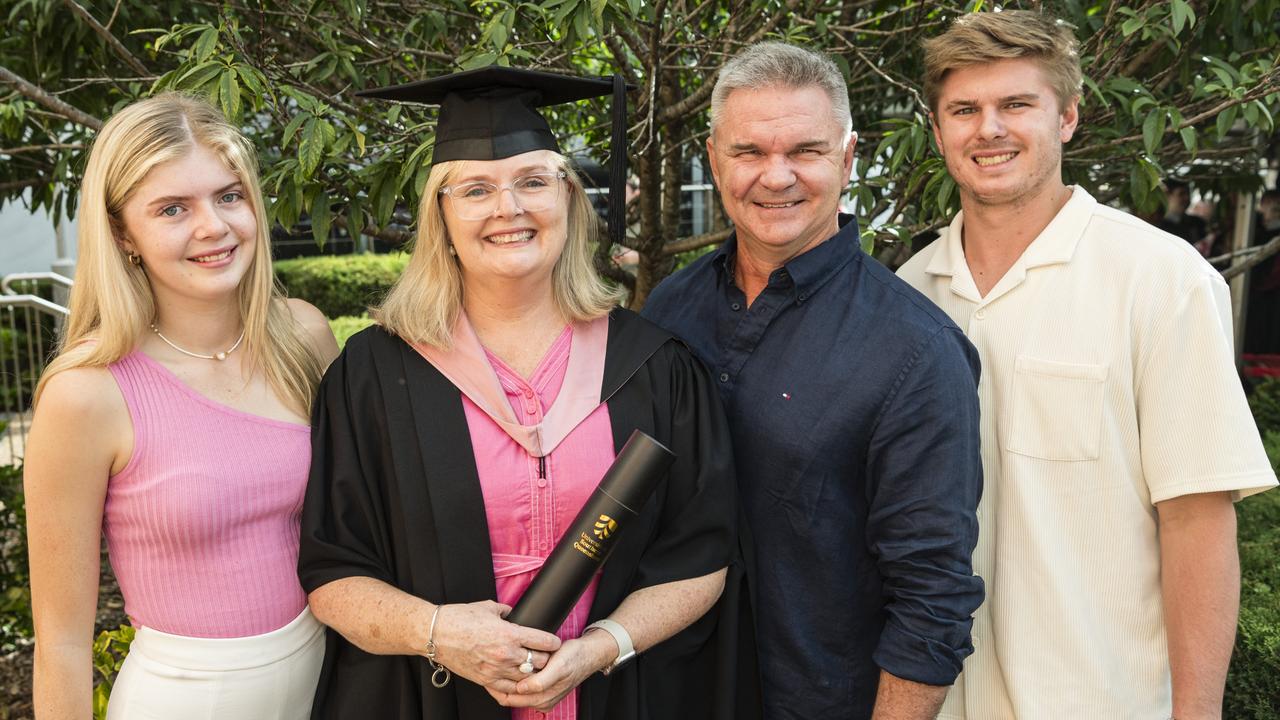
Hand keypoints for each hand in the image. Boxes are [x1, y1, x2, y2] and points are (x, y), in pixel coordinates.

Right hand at [431, 601, 560, 690]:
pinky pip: (509, 689)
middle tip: (546, 655)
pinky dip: (517, 685)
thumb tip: (515, 614)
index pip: (543, 642)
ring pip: (527, 678)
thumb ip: (507, 612)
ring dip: (532, 673)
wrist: (436, 634)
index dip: (553, 642)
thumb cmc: (460, 618)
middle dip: (546, 658)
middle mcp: (506, 654)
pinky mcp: (485, 680)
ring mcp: (496, 669)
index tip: (554, 641)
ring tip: (534, 668)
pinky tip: (519, 681)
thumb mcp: (489, 607)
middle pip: (540, 662)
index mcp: (510, 634)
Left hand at [488, 630, 616, 710]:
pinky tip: (508, 669)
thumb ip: (541, 681)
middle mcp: (540, 701)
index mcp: (543, 698)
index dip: (496, 687)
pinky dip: (513, 680)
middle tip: (486, 668)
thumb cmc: (574, 658)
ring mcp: (541, 697)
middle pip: (509, 697)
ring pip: (514, 693)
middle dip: (497, 685)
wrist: (588, 654)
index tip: (487, 674)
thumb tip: (522, 689)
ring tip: (494, 668)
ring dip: (504, 682)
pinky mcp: (542, 690)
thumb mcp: (559, 667)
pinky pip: (521, 689)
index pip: (510, 698)